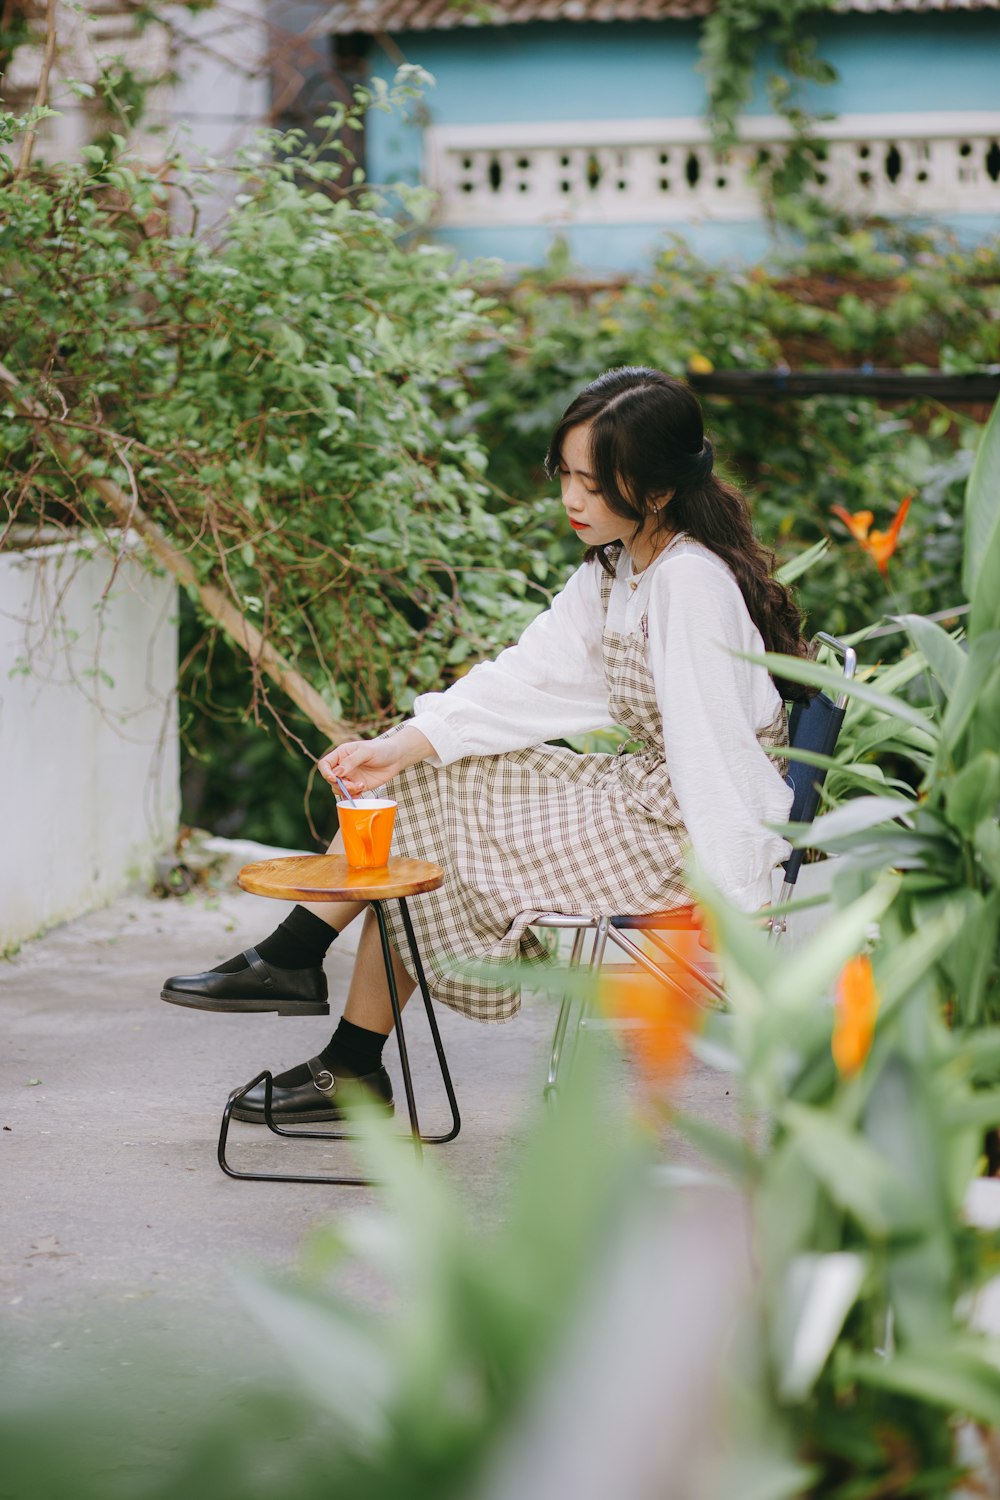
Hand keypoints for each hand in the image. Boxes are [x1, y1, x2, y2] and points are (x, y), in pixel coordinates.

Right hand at [317, 725, 433, 797]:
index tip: (333, 778)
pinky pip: (349, 794)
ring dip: (346, 791)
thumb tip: (336, 773)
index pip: (325, 764)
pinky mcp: (359, 785)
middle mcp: (343, 766)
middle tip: (353, 785)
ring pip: (338, 789)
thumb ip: (351, 761)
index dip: (325, 772)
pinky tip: (360, 793)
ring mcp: (350, 776)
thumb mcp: (366, 751)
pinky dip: (352, 796)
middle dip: (340, 785)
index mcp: (341, 754)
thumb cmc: (381, 749)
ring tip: (360, 787)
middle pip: (331, 779)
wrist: (397, 757)